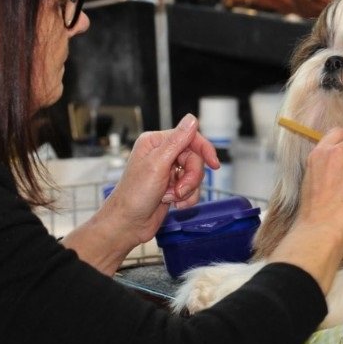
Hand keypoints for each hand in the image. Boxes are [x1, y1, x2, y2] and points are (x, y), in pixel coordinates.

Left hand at [100, 113, 219, 244]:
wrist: (128, 224)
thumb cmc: (134, 195)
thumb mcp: (157, 164)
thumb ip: (176, 141)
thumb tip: (191, 119)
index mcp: (156, 142)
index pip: (189, 137)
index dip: (204, 150)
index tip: (214, 164)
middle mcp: (162, 154)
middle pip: (194, 158)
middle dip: (191, 177)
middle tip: (180, 190)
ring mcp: (168, 171)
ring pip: (195, 175)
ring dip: (188, 189)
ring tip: (172, 198)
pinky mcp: (172, 186)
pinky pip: (192, 188)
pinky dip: (187, 198)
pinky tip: (175, 204)